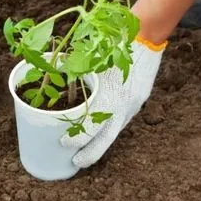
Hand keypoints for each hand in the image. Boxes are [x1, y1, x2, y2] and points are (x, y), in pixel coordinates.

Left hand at [60, 37, 167, 167]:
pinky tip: (101, 130)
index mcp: (109, 97)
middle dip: (90, 154)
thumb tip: (54, 78)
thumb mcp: (92, 61)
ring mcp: (133, 106)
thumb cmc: (113, 46)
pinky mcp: (139, 102)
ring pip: (115, 131)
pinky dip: (110, 127)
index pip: (91, 126)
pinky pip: (122, 120)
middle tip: (76, 162)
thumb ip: (75, 73)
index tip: (64, 143)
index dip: (77, 138)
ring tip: (86, 149)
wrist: (145, 37)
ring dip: (100, 142)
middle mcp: (123, 106)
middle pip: (106, 140)